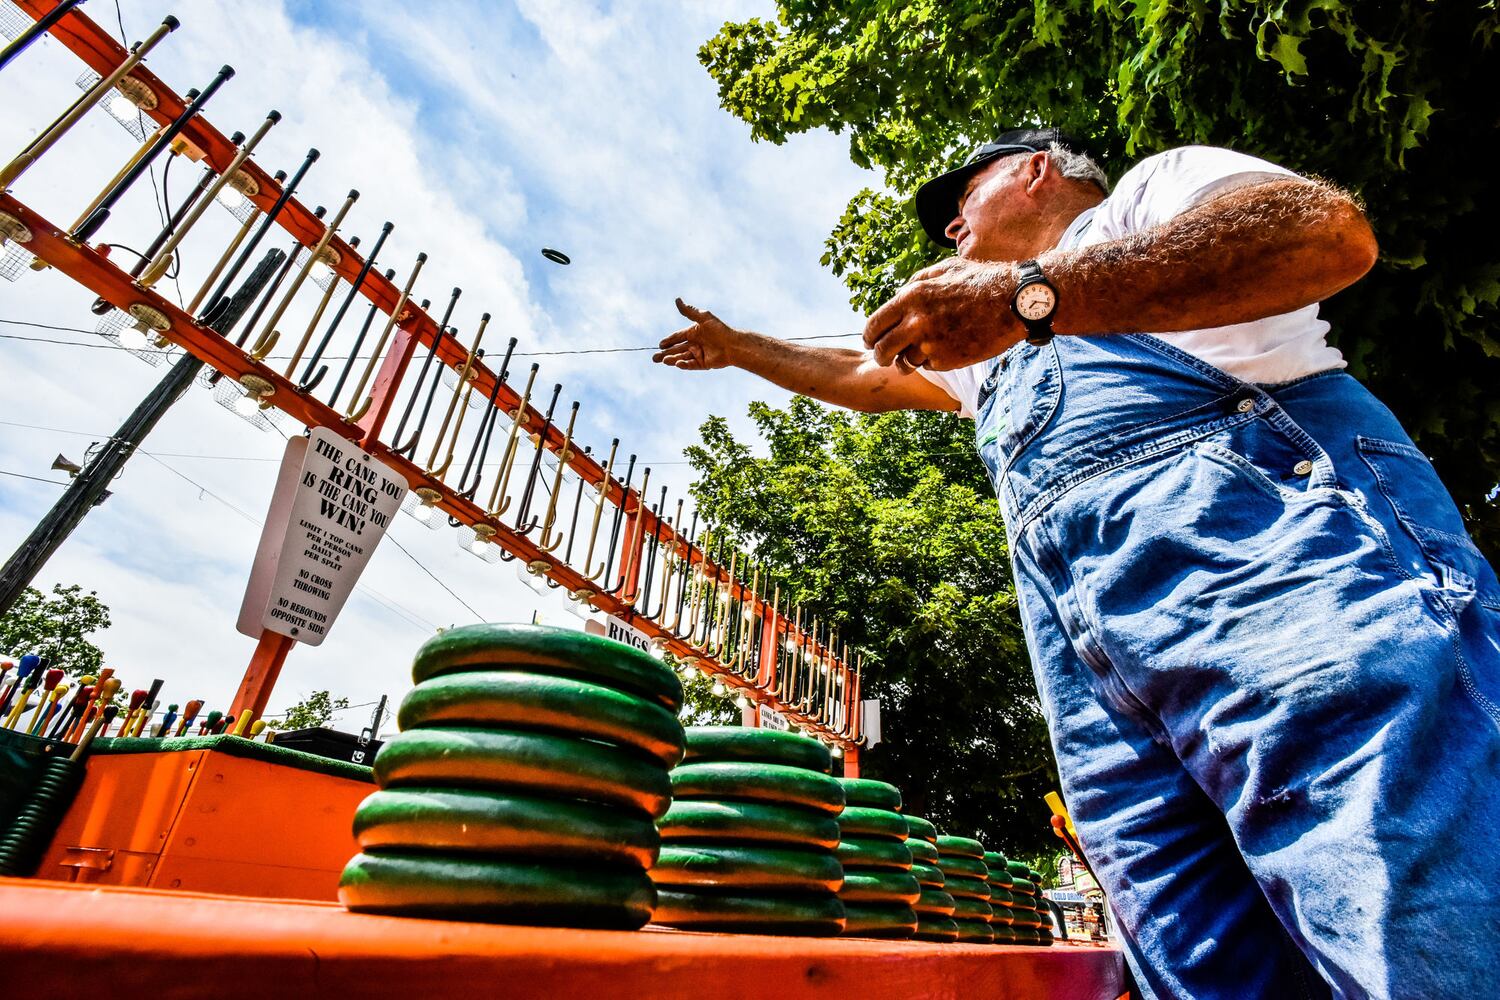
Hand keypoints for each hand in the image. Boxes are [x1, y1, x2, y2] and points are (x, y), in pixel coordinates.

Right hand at [654, 298, 738, 369]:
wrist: (733, 345)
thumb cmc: (720, 330)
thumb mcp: (703, 318)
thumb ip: (689, 311)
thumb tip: (677, 299)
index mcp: (694, 332)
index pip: (677, 337)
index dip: (668, 341)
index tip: (660, 344)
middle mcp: (695, 343)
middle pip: (676, 349)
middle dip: (665, 354)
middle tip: (654, 358)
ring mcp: (699, 354)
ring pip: (682, 357)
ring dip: (672, 359)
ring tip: (662, 361)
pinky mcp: (703, 364)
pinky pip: (691, 364)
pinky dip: (684, 364)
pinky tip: (677, 364)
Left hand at [862, 257, 1024, 369]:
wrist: (1014, 302)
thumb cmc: (982, 281)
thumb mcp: (945, 268)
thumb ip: (917, 281)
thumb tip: (900, 293)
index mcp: (912, 297)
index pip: (874, 324)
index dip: (869, 336)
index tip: (871, 341)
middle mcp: (916, 322)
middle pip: (882, 350)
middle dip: (881, 356)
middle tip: (885, 358)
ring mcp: (931, 343)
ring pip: (904, 362)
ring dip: (907, 362)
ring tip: (916, 357)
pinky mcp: (947, 361)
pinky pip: (928, 367)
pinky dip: (932, 362)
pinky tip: (945, 351)